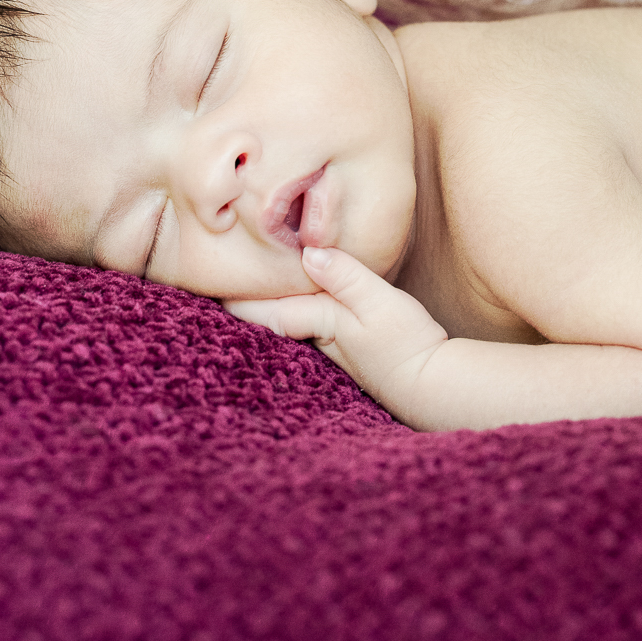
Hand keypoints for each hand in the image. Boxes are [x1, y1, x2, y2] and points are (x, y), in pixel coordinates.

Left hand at [223, 247, 448, 401]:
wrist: (433, 386)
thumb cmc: (408, 344)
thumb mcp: (380, 302)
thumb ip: (347, 277)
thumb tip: (311, 253)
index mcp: (319, 322)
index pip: (267, 309)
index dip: (238, 298)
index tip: (208, 285)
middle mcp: (319, 338)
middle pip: (272, 319)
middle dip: (245, 306)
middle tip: (215, 289)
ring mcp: (333, 349)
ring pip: (290, 325)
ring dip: (269, 312)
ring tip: (243, 299)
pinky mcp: (350, 353)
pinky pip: (311, 330)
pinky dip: (296, 318)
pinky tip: (297, 314)